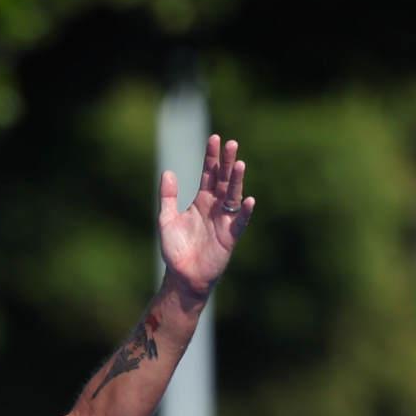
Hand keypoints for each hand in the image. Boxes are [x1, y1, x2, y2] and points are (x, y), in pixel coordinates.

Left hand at [159, 133, 252, 297]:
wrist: (182, 276)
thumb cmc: (175, 249)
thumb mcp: (167, 219)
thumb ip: (168, 197)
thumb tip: (168, 172)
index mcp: (202, 201)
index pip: (209, 174)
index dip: (212, 157)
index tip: (215, 139)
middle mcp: (215, 207)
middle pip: (224, 180)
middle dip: (227, 162)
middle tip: (232, 143)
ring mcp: (224, 221)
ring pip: (233, 196)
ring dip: (237, 181)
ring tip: (239, 164)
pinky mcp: (229, 237)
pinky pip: (239, 223)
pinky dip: (244, 213)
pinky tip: (249, 200)